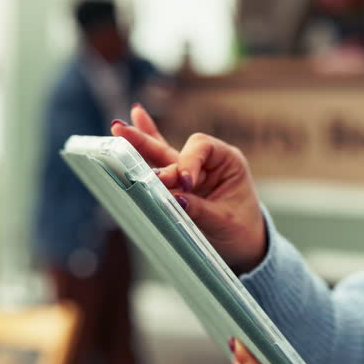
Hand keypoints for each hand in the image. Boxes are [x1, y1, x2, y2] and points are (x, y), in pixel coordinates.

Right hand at [111, 104, 266, 272]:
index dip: (188, 162)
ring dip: (140, 143)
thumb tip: (174, 199)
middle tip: (124, 136)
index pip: (202, 147)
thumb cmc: (241, 231)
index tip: (184, 184)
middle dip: (150, 147)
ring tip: (118, 127)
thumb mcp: (224, 222)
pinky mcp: (180, 185)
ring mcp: (192, 172)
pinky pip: (160, 164)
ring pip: (163, 156)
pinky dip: (146, 149)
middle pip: (176, 148)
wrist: (245, 245)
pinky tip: (135, 117)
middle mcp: (209, 161)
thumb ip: (199, 209)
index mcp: (228, 161)